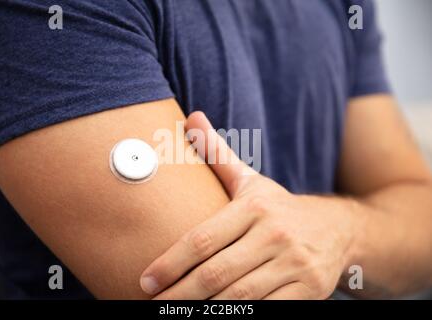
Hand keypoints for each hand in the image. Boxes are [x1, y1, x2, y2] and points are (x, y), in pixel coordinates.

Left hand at [140, 112, 359, 299]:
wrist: (337, 228)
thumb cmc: (279, 206)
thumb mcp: (250, 180)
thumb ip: (218, 154)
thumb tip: (192, 117)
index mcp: (254, 206)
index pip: (202, 238)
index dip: (170, 263)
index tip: (146, 281)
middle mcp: (276, 233)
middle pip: (216, 273)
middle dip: (180, 296)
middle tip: (153, 306)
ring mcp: (296, 263)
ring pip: (240, 296)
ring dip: (205, 312)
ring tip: (176, 317)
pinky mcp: (311, 289)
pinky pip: (270, 311)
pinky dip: (242, 317)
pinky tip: (220, 318)